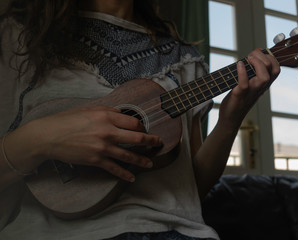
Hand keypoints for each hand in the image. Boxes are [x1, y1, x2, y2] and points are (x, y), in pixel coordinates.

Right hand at [34, 106, 161, 181]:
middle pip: (137, 139)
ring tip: (150, 163)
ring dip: (142, 160)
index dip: (142, 127)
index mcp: (107, 117)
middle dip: (151, 141)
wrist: (48, 136)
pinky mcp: (96, 160)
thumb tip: (122, 115)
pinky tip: (132, 177)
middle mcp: (108, 132)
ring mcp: (103, 147)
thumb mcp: (89, 109)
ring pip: (129, 156)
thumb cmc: (67, 120)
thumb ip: (108, 112)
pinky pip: (115, 168)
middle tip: (158, 143)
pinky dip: (125, 174)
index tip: (144, 130)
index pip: (133, 123)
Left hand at [218, 49, 279, 130]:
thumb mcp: (248, 84)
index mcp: (263, 85)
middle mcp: (260, 88)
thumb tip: (253, 54)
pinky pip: (244, 84)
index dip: (270, 58)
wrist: (230, 118)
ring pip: (263, 78)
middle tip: (251, 56)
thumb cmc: (237, 99)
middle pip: (273, 71)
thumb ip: (251, 72)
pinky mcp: (239, 96)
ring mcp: (250, 92)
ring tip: (247, 59)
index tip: (258, 54)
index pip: (276, 70)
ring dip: (257, 64)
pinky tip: (238, 65)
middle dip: (264, 57)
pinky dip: (242, 72)